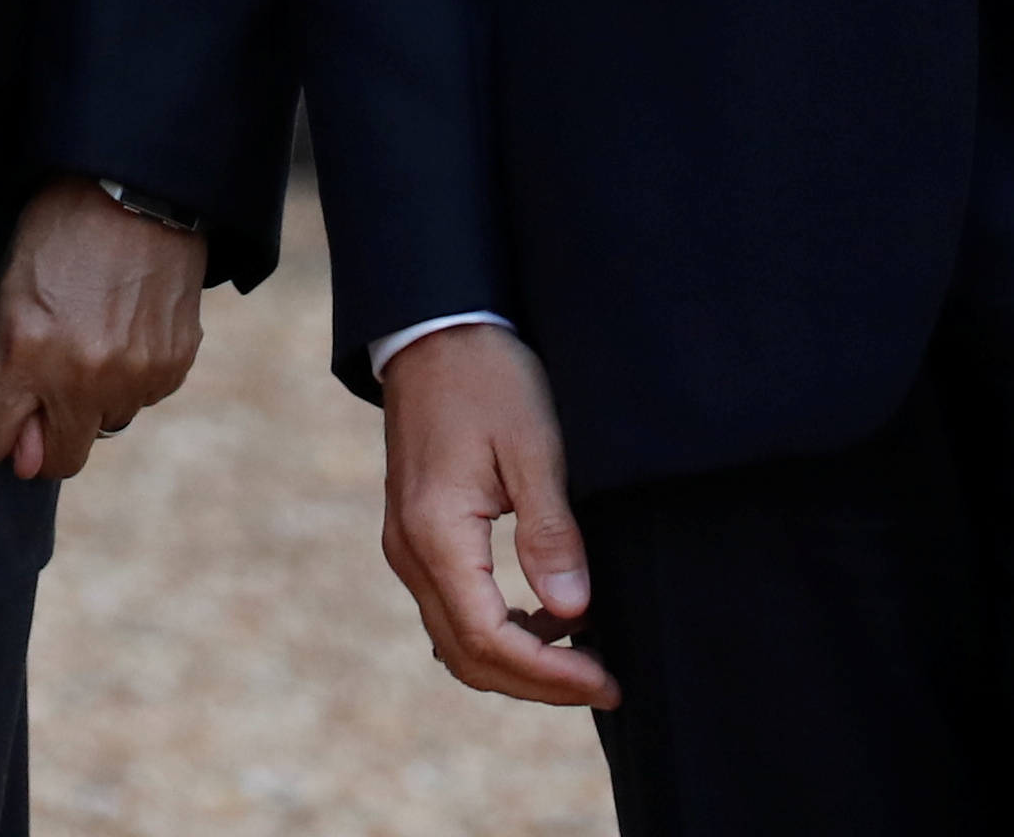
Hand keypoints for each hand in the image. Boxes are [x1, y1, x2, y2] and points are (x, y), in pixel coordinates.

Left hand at [0, 178, 205, 482]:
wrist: (136, 191)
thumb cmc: (60, 232)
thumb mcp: (8, 292)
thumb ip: (3, 373)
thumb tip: (19, 455)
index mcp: (25, 352)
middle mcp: (82, 376)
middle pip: (57, 461)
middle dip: (43, 440)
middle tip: (43, 397)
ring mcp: (134, 375)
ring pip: (104, 426)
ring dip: (91, 401)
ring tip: (92, 335)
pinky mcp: (173, 367)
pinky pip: (142, 399)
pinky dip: (129, 377)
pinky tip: (125, 327)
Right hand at [378, 323, 610, 708]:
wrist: (435, 330)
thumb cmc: (489, 378)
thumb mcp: (535, 447)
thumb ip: (551, 532)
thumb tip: (574, 612)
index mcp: (436, 532)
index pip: (489, 639)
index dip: (550, 675)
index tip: (607, 679)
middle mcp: (408, 550)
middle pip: (467, 656)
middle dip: (537, 683)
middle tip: (605, 681)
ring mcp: (406, 545)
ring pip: (455, 640)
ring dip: (518, 662)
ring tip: (585, 652)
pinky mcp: (416, 535)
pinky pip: (452, 609)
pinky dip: (498, 631)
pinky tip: (549, 617)